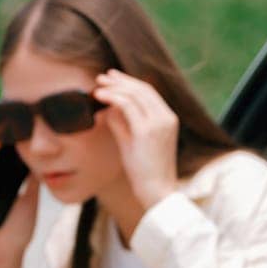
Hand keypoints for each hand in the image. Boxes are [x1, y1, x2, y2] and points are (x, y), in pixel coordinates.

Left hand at [94, 68, 179, 208]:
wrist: (156, 191)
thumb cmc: (145, 171)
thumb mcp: (133, 143)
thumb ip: (123, 124)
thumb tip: (109, 109)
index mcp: (168, 119)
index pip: (149, 93)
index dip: (130, 82)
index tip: (113, 78)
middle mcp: (167, 117)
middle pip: (143, 88)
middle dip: (121, 80)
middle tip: (102, 76)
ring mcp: (159, 123)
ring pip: (135, 94)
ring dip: (115, 87)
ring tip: (98, 86)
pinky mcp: (147, 130)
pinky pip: (127, 106)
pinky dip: (112, 97)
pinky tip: (99, 96)